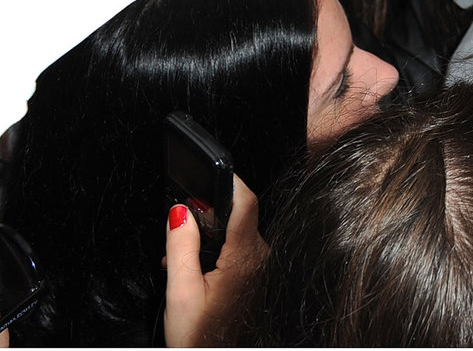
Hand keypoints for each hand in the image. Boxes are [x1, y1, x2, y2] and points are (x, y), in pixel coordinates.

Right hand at [163, 175, 265, 347]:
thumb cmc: (202, 338)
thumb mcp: (181, 293)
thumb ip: (181, 247)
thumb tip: (179, 211)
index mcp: (244, 258)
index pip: (245, 203)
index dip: (229, 181)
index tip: (211, 170)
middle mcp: (260, 258)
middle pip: (237, 217)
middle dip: (205, 219)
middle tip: (178, 232)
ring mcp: (261, 267)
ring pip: (234, 235)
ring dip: (207, 240)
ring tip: (181, 264)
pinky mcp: (257, 275)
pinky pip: (238, 250)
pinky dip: (215, 253)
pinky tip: (196, 272)